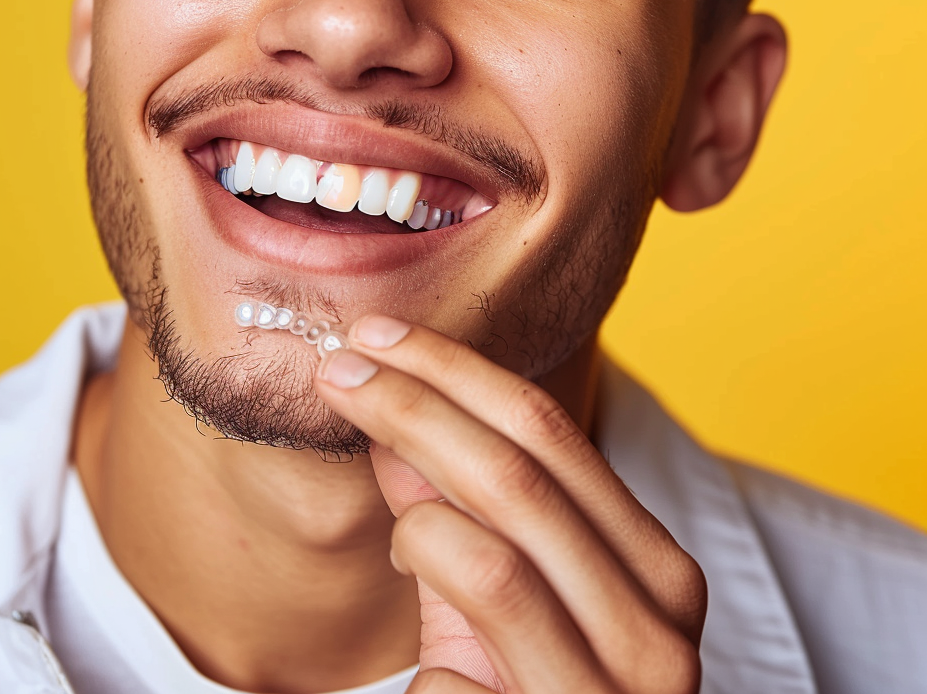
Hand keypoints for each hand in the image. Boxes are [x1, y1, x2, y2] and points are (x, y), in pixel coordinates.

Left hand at [314, 317, 706, 693]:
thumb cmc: (538, 687)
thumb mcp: (507, 592)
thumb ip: (457, 504)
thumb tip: (389, 409)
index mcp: (658, 571)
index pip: (548, 430)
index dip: (452, 371)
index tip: (376, 338)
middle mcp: (656, 634)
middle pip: (515, 478)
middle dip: (411, 408)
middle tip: (339, 373)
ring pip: (489, 564)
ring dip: (417, 533)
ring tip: (401, 547)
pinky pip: (452, 682)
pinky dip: (425, 666)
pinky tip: (435, 674)